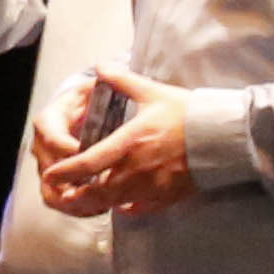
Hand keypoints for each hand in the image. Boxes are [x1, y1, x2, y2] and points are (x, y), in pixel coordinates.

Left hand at [29, 72, 195, 220]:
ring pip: (116, 201)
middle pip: (97, 190)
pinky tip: (121, 204)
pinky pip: (140, 207)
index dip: (66, 171)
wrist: (223, 136)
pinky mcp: (167, 195)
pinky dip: (127, 206)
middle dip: (78, 194)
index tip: (50, 175)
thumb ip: (122, 81)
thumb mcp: (153, 93)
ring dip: (99, 201)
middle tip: (65, 194)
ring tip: (88, 199)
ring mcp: (151, 186)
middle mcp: (135, 169)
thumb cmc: (188, 113)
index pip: (88, 162)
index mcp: (128, 143)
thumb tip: (100, 66)